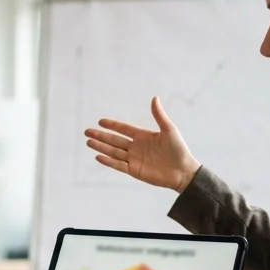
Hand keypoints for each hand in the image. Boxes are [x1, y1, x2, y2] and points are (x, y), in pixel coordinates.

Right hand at [85, 97, 201, 192]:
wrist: (183, 171)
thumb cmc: (178, 149)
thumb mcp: (169, 129)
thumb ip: (159, 115)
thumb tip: (154, 98)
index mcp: (143, 136)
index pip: (123, 129)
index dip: (112, 125)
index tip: (100, 121)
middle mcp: (136, 147)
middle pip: (114, 140)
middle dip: (101, 136)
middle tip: (87, 131)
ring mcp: (134, 159)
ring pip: (113, 152)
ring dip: (101, 147)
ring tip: (88, 142)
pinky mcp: (134, 171)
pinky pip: (118, 165)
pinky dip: (108, 161)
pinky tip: (98, 157)